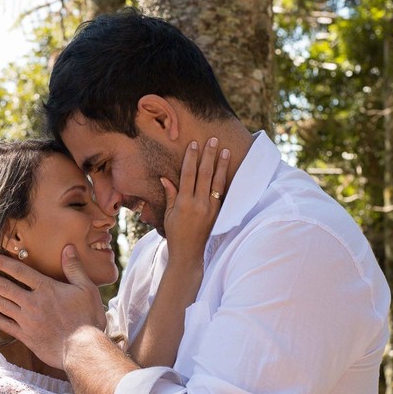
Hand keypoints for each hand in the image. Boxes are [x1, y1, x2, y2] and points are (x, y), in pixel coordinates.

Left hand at [0, 246, 105, 369]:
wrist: (83, 351)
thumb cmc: (88, 319)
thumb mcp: (86, 289)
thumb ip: (74, 268)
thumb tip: (67, 248)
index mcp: (46, 289)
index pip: (20, 272)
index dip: (3, 263)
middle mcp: (32, 303)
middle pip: (4, 288)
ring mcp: (27, 321)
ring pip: (2, 305)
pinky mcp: (26, 337)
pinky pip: (6, 326)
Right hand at [161, 137, 230, 260]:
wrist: (189, 253)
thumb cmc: (175, 233)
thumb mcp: (168, 214)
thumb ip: (170, 195)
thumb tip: (166, 178)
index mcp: (184, 203)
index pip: (188, 175)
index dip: (191, 158)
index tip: (194, 144)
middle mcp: (199, 203)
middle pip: (205, 174)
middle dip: (208, 155)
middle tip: (212, 140)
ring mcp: (210, 208)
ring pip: (217, 181)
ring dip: (221, 165)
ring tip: (225, 150)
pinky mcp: (218, 213)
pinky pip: (221, 192)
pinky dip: (224, 179)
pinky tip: (227, 169)